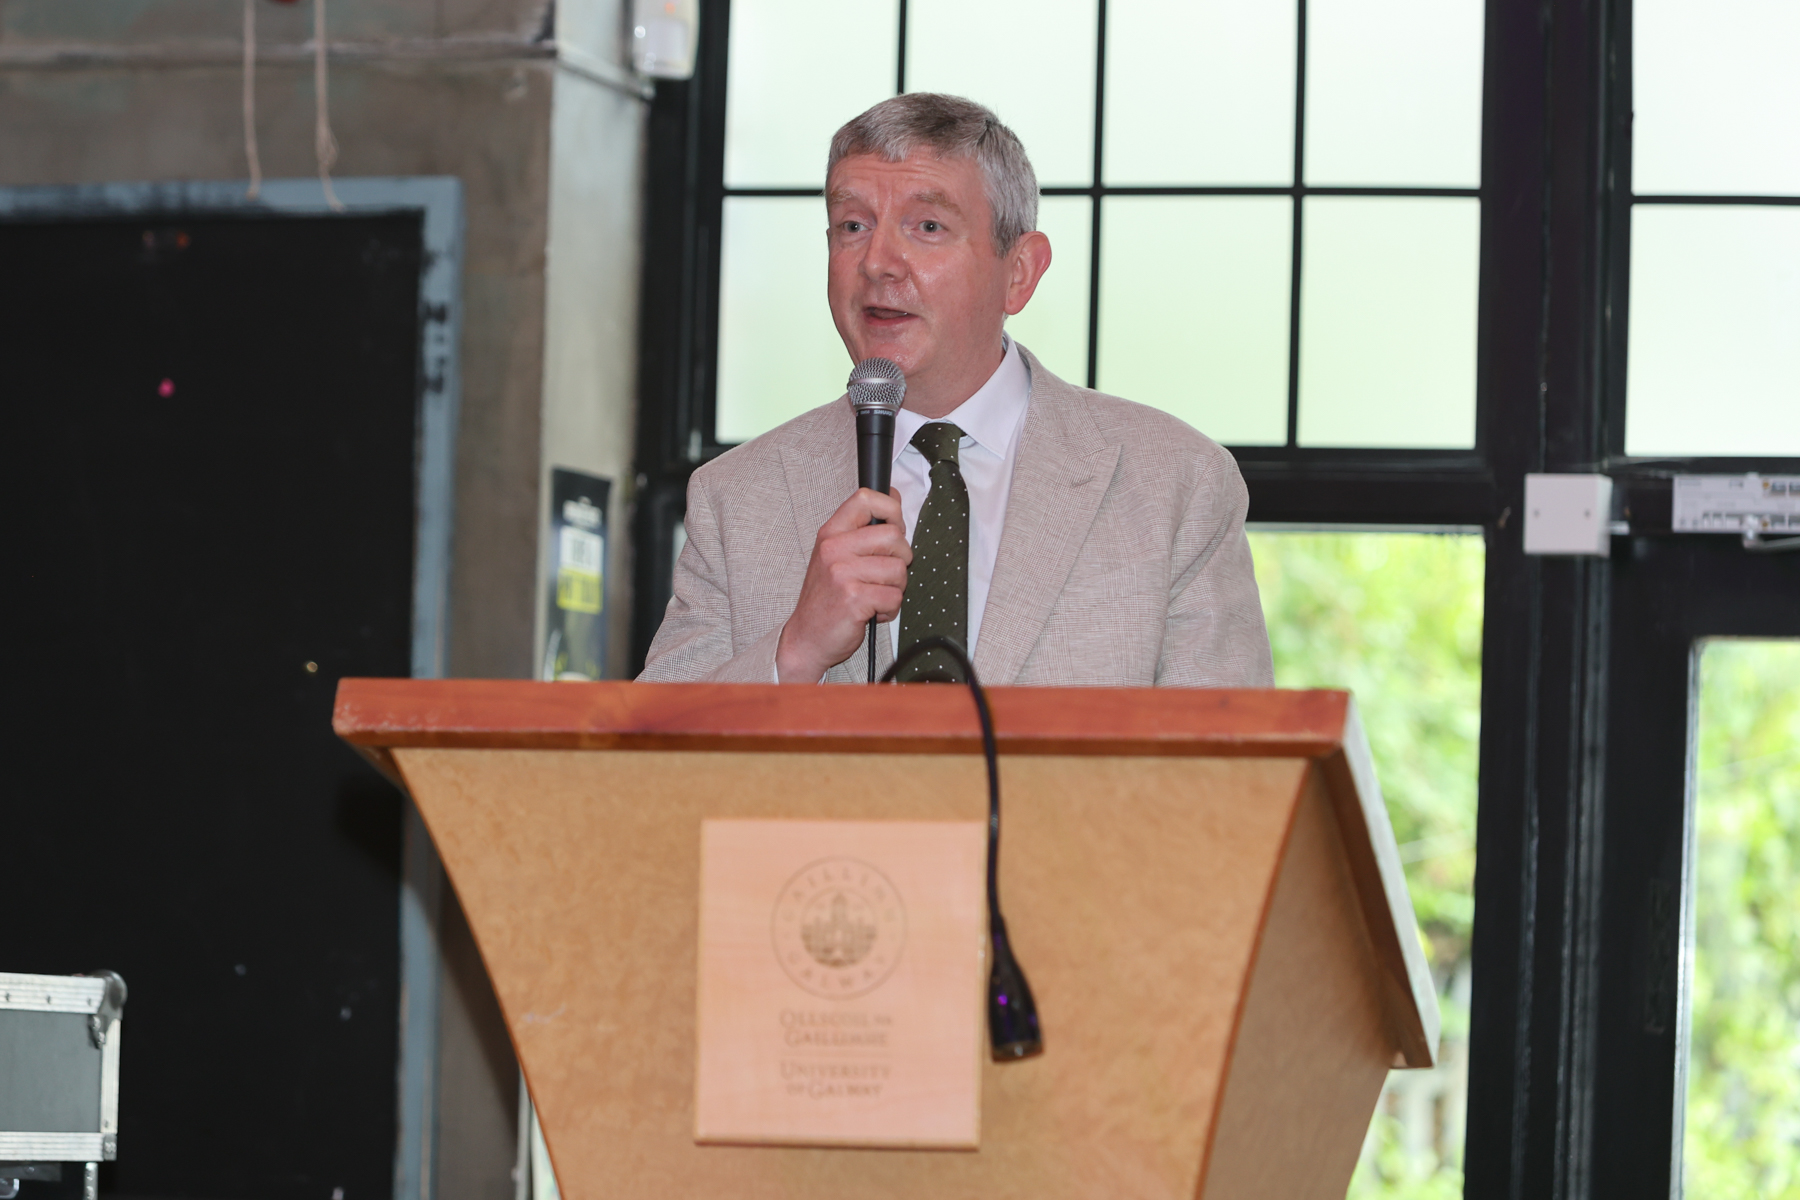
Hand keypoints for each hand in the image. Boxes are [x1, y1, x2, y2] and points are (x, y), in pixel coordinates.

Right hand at [776, 488, 909, 681]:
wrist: (806, 638)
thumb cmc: (827, 598)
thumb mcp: (836, 556)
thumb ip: (862, 530)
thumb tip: (894, 497)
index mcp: (831, 533)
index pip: (866, 498)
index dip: (891, 510)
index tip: (893, 528)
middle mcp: (834, 548)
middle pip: (894, 536)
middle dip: (901, 559)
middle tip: (884, 575)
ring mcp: (842, 573)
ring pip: (899, 569)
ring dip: (896, 588)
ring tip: (875, 596)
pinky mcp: (853, 598)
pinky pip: (895, 596)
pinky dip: (890, 609)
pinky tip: (872, 612)